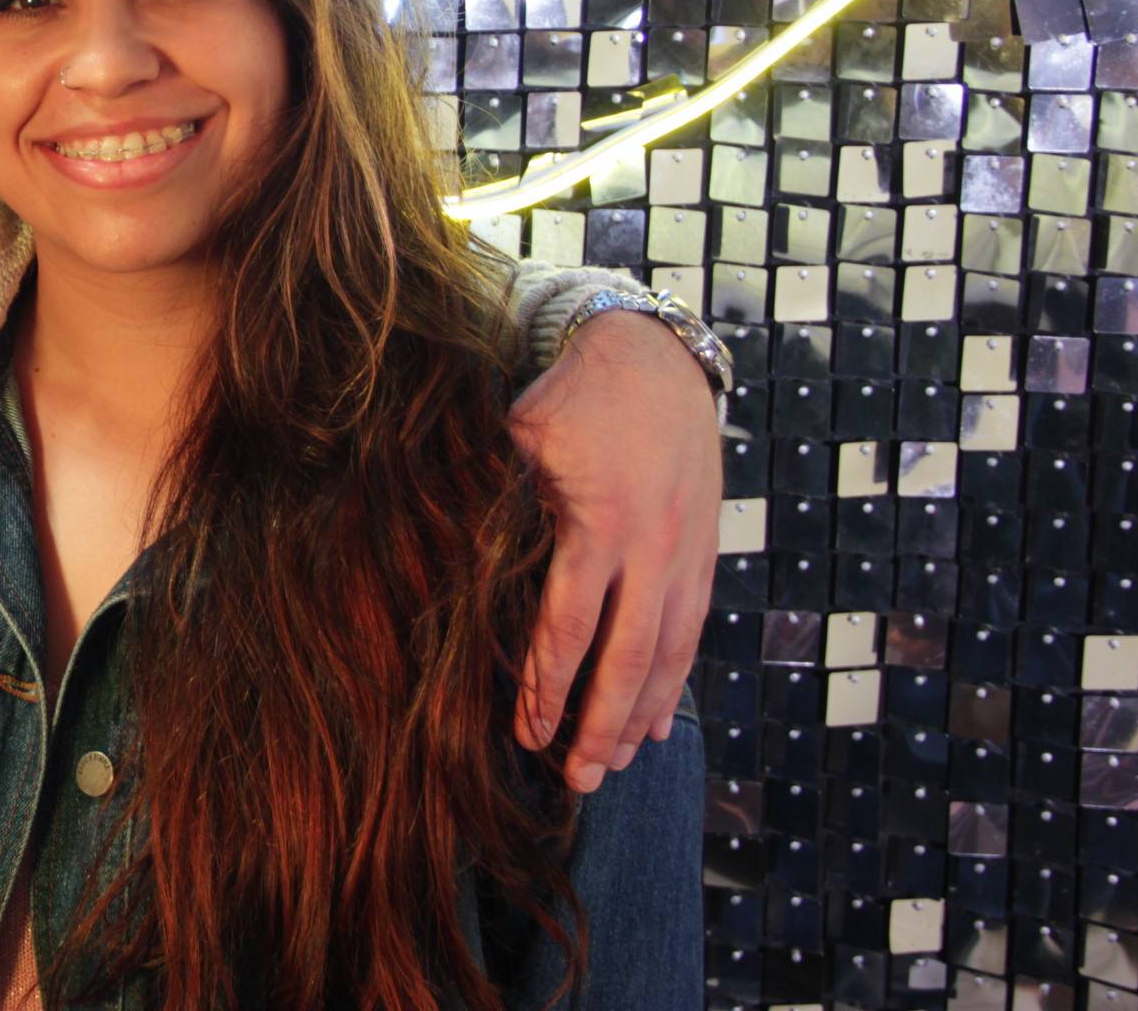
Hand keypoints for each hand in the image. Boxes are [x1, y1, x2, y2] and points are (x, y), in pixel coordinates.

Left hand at [506, 309, 720, 792]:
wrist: (652, 357)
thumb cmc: (565, 396)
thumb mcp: (518, 436)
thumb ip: (492, 500)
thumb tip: (432, 556)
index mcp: (599, 521)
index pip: (571, 625)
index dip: (548, 686)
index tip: (525, 734)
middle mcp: (652, 546)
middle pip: (628, 658)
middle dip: (599, 724)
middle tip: (575, 780)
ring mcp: (686, 553)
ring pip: (669, 654)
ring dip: (641, 717)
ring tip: (614, 766)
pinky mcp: (704, 552)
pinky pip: (693, 632)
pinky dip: (675, 683)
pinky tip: (659, 725)